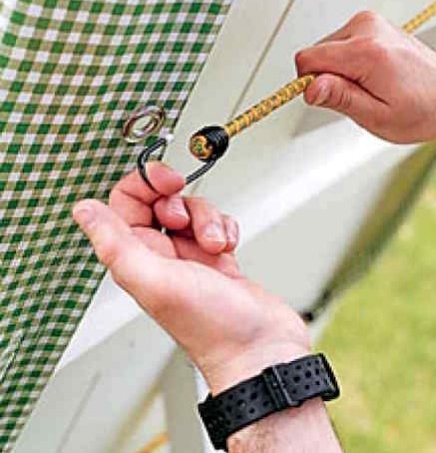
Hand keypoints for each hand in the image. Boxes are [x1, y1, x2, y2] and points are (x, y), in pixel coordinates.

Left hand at [72, 164, 310, 394]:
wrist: (258, 349)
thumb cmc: (211, 327)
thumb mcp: (156, 280)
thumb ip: (116, 244)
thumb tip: (83, 211)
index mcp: (136, 259)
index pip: (125, 202)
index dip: (145, 184)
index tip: (168, 180)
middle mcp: (160, 258)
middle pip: (162, 202)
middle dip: (182, 202)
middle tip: (187, 220)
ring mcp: (191, 259)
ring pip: (193, 212)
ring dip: (209, 219)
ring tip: (215, 246)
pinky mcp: (218, 261)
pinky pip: (218, 226)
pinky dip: (226, 228)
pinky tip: (229, 247)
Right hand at [295, 11, 435, 142]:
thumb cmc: (424, 109)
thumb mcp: (377, 116)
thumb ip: (340, 98)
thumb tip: (309, 87)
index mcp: (367, 51)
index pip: (307, 59)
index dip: (312, 85)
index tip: (332, 99)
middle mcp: (368, 28)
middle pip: (317, 53)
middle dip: (331, 79)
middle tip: (363, 97)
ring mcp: (373, 23)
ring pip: (328, 49)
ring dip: (343, 71)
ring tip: (374, 87)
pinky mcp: (375, 24)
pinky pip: (343, 44)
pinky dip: (352, 62)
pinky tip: (377, 76)